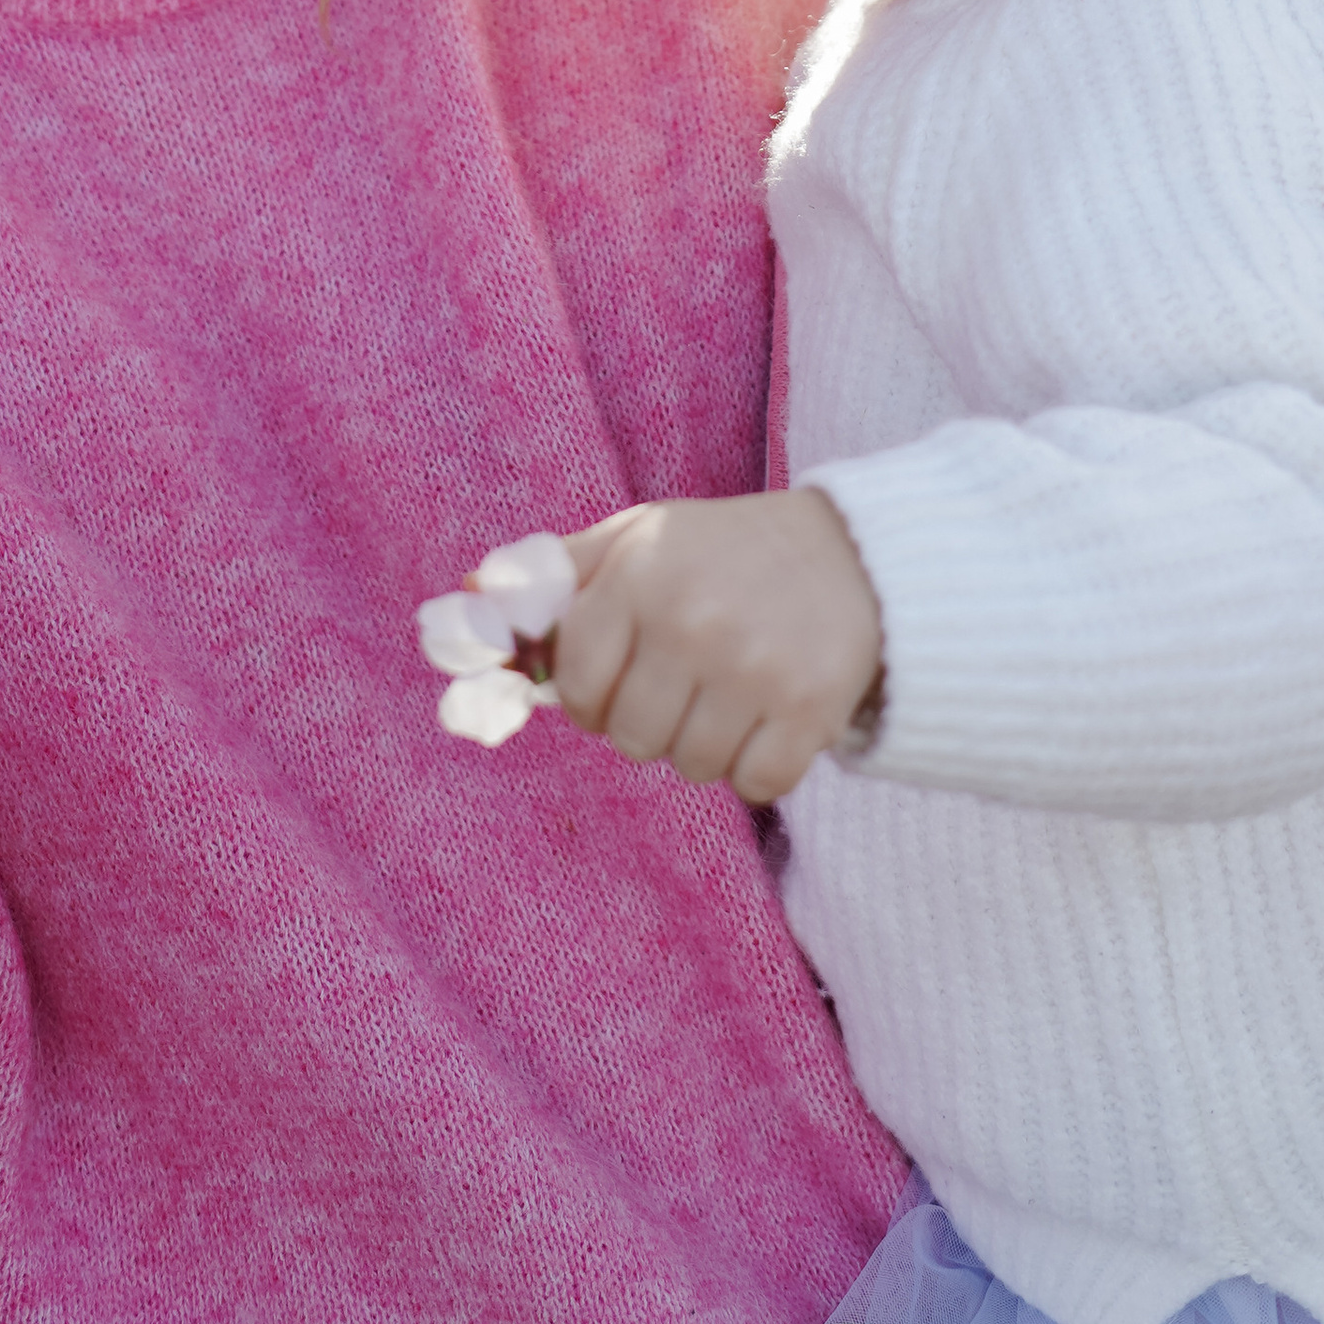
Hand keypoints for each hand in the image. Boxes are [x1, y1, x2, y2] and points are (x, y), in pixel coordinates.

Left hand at [550, 488, 883, 803]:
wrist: (856, 555)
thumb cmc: (723, 553)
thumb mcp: (639, 538)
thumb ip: (555, 573)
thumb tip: (467, 596)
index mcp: (640, 576)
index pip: (580, 687)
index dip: (591, 701)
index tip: (618, 687)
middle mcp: (692, 620)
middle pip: (632, 738)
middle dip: (649, 723)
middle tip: (684, 686)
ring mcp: (753, 668)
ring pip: (690, 767)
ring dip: (705, 745)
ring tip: (730, 695)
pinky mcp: (808, 709)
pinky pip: (755, 785)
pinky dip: (758, 766)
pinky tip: (769, 717)